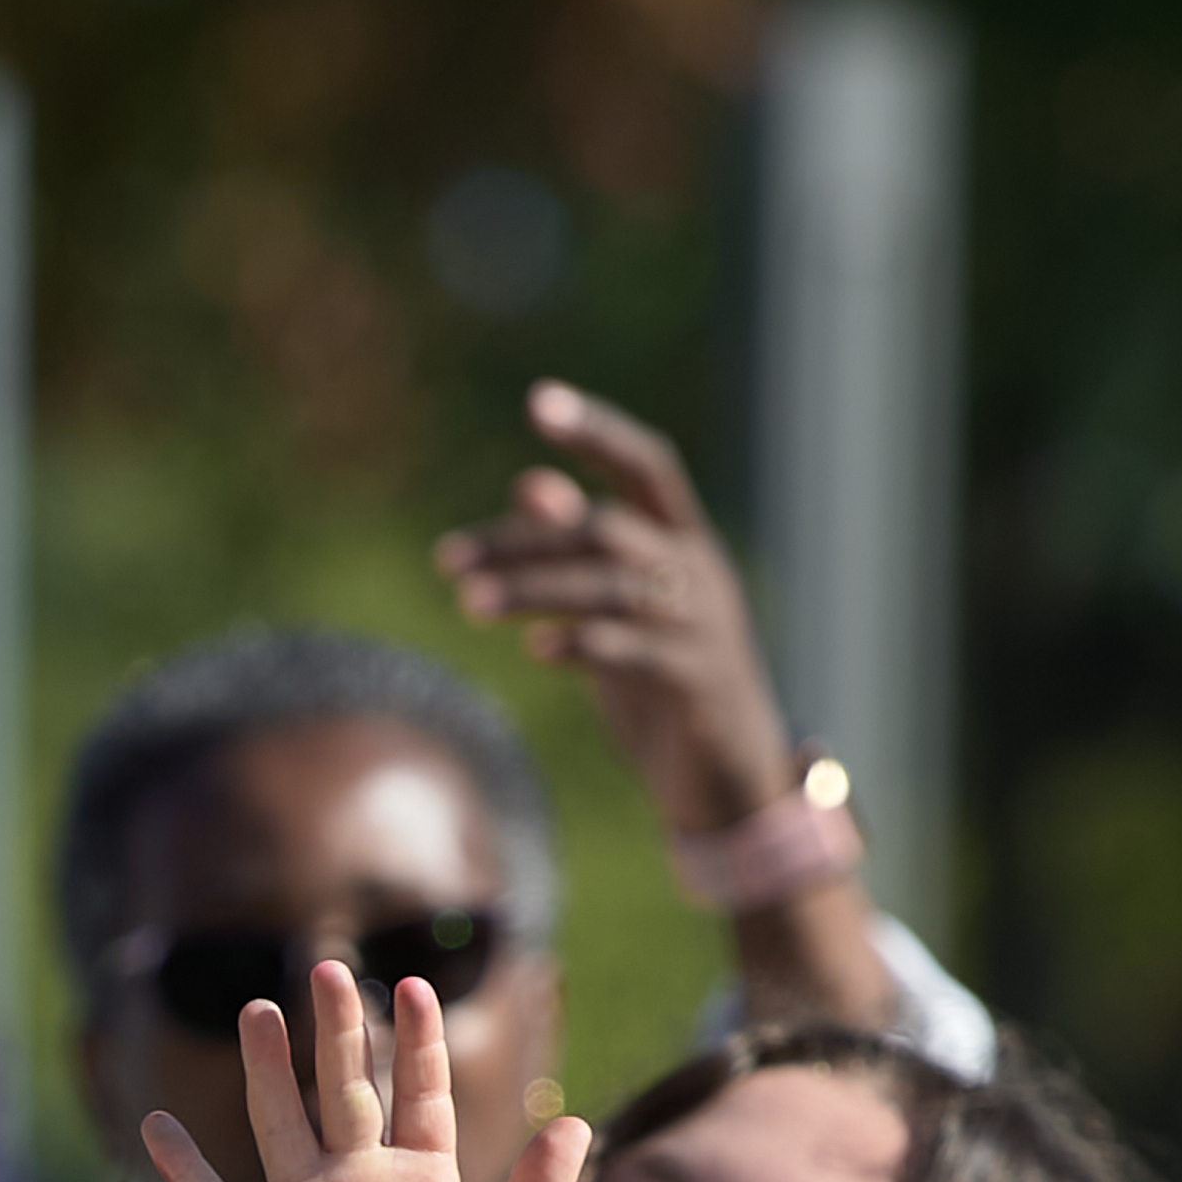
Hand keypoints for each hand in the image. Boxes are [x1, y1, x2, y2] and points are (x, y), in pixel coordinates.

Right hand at [142, 970, 585, 1181]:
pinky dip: (183, 1168)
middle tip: (326, 965)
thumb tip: (574, 1122)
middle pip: (345, 1088)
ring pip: (282, 1122)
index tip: (413, 986)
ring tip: (259, 1008)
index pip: (419, 1094)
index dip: (417, 1042)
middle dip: (338, 1030)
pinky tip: (155, 1124)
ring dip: (269, 1068)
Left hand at [434, 382, 801, 843]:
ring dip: (534, 590)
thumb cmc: (667, 689)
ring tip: (468, 602)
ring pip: (612, 587)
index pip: (646, 466)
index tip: (538, 401)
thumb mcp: (621, 613)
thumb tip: (526, 484)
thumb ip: (581, 553)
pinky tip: (536, 649)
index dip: (596, 432)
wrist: (733, 780)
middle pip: (607, 530)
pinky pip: (635, 652)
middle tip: (448, 560)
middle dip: (523, 541)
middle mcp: (699, 572)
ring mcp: (703, 627)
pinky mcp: (696, 684)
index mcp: (685, 544)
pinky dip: (583, 645)